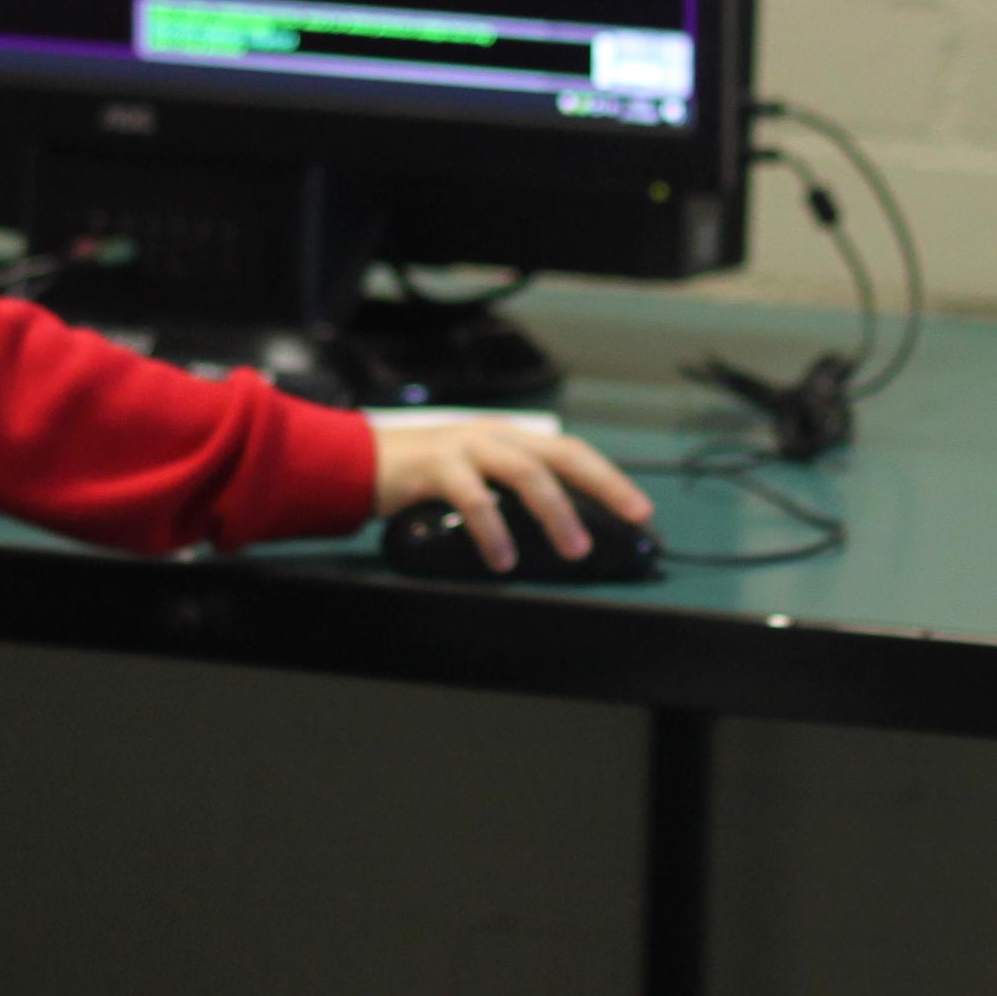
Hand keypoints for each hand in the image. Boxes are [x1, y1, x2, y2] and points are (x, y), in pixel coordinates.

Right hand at [369, 420, 654, 572]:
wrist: (356, 462)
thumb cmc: (421, 477)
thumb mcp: (473, 476)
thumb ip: (507, 494)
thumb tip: (553, 534)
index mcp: (509, 439)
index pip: (571, 451)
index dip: (608, 477)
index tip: (639, 509)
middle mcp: (495, 436)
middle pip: (562, 453)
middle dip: (603, 484)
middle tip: (631, 517)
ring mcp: (466, 447)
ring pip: (526, 472)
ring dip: (556, 511)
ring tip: (575, 548)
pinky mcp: (437, 466)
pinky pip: (475, 498)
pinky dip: (494, 530)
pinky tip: (504, 559)